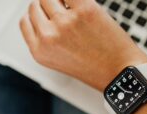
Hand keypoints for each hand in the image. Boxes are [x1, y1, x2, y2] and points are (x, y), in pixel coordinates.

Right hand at [20, 0, 146, 90]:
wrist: (121, 73)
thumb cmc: (95, 69)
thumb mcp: (61, 61)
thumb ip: (48, 40)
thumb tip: (45, 15)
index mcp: (40, 51)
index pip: (25, 21)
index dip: (37, 16)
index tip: (47, 14)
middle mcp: (48, 36)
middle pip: (36, 5)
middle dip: (49, 7)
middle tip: (64, 13)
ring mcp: (65, 21)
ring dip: (61, 0)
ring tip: (75, 10)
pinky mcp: (85, 9)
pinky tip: (81, 5)